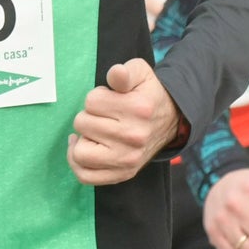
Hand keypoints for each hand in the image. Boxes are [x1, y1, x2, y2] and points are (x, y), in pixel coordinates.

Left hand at [70, 57, 179, 184]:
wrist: (171, 120)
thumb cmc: (147, 94)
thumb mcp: (140, 74)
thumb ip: (125, 72)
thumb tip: (116, 72)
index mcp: (137, 109)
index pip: (91, 101)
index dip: (97, 96)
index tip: (110, 98)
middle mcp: (134, 137)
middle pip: (82, 124)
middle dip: (89, 116)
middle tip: (105, 116)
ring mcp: (128, 160)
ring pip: (80, 152)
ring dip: (83, 139)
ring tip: (95, 132)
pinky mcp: (123, 174)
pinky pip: (85, 176)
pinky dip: (78, 162)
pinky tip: (84, 146)